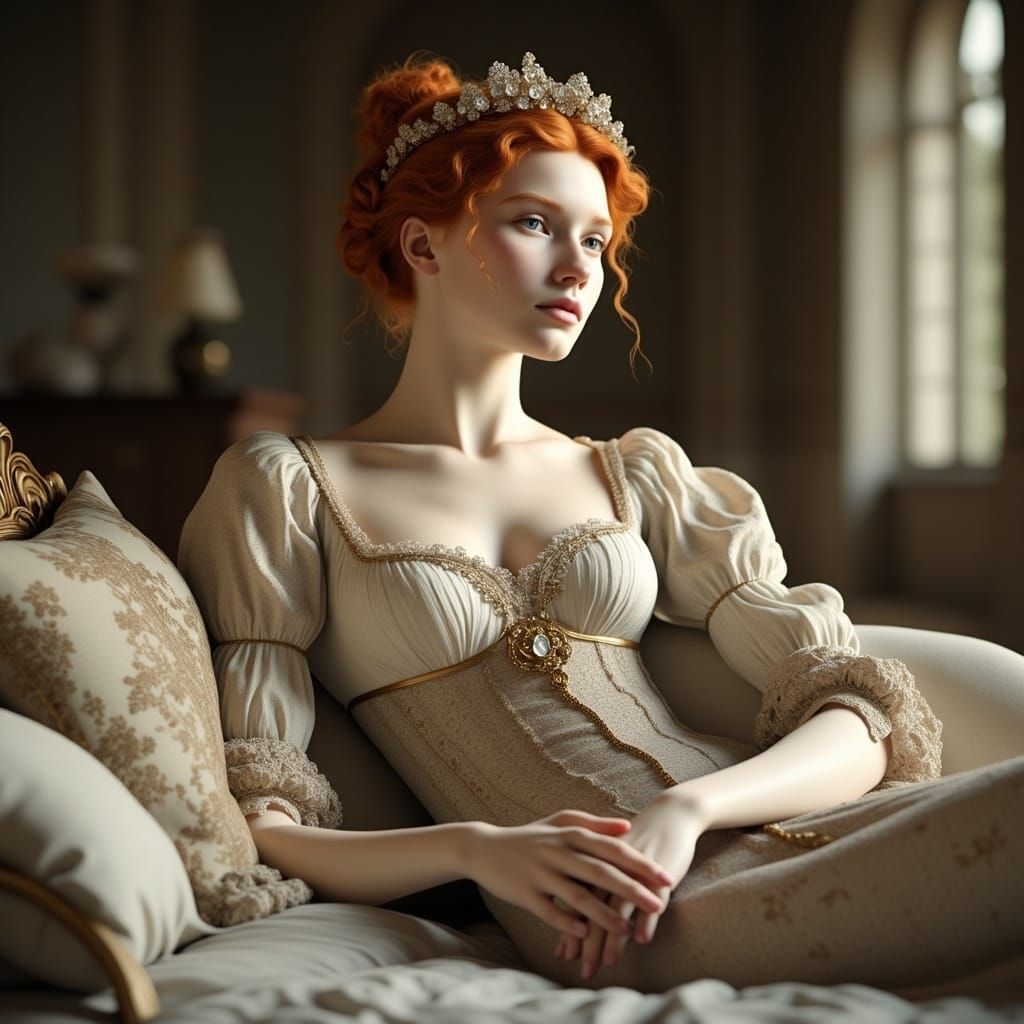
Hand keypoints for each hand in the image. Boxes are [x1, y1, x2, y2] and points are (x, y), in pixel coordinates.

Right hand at [464, 810, 675, 939]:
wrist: (485, 848)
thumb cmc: (530, 836)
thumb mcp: (560, 822)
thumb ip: (594, 824)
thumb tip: (628, 826)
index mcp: (570, 834)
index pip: (613, 848)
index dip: (640, 863)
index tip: (667, 876)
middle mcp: (557, 851)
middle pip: (600, 872)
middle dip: (632, 889)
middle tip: (659, 904)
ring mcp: (540, 873)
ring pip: (577, 895)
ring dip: (604, 914)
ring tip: (627, 929)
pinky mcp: (524, 893)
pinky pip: (549, 911)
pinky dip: (567, 922)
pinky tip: (585, 933)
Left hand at [553, 792, 704, 979]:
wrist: (669, 816)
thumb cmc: (637, 842)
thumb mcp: (611, 859)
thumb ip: (595, 883)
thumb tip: (579, 915)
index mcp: (595, 860)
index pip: (578, 899)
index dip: (571, 927)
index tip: (564, 956)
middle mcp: (611, 866)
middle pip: (596, 908)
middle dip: (589, 941)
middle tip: (584, 970)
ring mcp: (635, 870)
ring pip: (621, 905)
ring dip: (615, 936)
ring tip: (609, 962)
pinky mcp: (659, 871)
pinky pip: (652, 897)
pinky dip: (646, 918)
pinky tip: (641, 940)